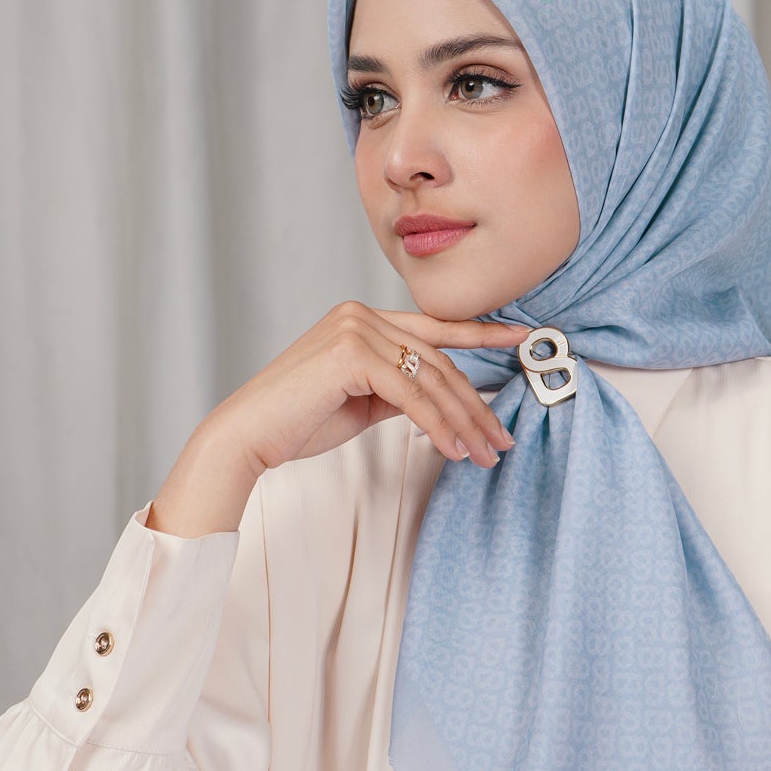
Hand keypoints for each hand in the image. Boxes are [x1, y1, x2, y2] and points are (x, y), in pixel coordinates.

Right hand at [210, 301, 531, 475]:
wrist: (248, 435)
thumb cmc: (298, 420)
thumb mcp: (361, 401)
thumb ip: (397, 389)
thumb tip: (437, 400)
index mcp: (362, 318)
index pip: (435, 328)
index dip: (482, 334)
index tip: (522, 339)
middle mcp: (361, 314)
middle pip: (440, 361)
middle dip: (476, 405)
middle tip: (501, 441)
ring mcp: (355, 329)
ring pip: (431, 379)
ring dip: (464, 423)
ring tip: (485, 455)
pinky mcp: (351, 354)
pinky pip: (411, 395)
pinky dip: (438, 426)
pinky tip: (454, 450)